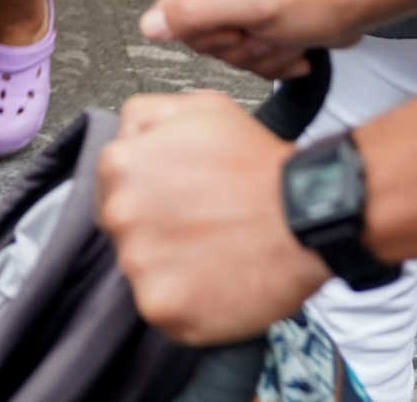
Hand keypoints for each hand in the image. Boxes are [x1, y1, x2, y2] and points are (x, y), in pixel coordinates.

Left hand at [97, 91, 328, 344]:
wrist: (305, 214)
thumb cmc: (258, 163)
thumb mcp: (199, 106)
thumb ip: (145, 115)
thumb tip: (126, 135)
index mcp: (120, 164)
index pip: (111, 187)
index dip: (148, 193)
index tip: (177, 200)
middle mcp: (119, 215)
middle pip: (123, 230)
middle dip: (155, 229)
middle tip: (201, 224)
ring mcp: (137, 265)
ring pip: (142, 271)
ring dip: (171, 267)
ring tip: (214, 251)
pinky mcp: (161, 308)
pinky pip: (164, 310)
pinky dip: (188, 302)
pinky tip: (217, 281)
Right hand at [142, 0, 373, 80]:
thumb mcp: (252, 3)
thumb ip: (195, 14)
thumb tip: (150, 25)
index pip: (171, 4)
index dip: (205, 27)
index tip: (238, 23)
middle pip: (196, 31)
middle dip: (238, 42)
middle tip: (265, 27)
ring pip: (221, 48)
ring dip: (258, 52)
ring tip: (283, 33)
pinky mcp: (250, 16)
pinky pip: (242, 54)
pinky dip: (270, 58)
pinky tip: (292, 43)